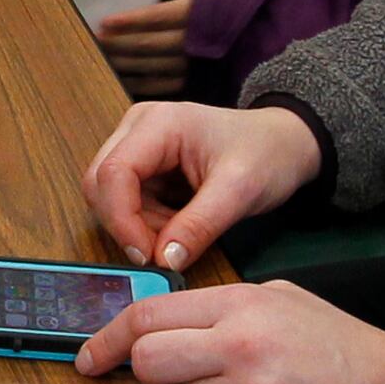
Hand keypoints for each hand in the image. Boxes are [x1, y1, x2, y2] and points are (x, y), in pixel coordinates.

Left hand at [74, 280, 384, 383]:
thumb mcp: (284, 302)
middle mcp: (239, 344)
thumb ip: (224, 309)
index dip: (108, 337)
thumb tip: (167, 323)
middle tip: (168, 376)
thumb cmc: (341, 349)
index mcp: (242, 304)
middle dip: (144, 372)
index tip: (89, 356)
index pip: (149, 314)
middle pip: (147, 359)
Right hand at [84, 101, 323, 273]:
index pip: (113, 172)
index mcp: (158, 123)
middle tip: (164, 250)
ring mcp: (137, 146)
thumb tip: (165, 260)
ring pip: (109, 198)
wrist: (284, 143)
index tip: (148, 256)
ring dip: (138, 227)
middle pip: (100, 184)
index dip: (121, 219)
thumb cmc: (267, 154)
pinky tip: (179, 224)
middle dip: (127, 225)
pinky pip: (126, 203)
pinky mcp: (143, 165)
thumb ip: (200, 225)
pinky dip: (147, 224)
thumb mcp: (240, 191)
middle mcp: (137, 129)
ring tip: (182, 232)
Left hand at [95, 0, 200, 97]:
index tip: (106, 20)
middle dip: (117, 42)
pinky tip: (116, 75)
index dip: (130, 20)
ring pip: (149, 66)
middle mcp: (193, 39)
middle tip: (93, 38)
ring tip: (98, 55)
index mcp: (193, 11)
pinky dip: (133, 82)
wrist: (239, 33)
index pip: (157, 16)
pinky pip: (156, 85)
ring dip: (121, 62)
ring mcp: (191, 64)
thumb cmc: (207, 4)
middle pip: (148, 44)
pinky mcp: (188, 81)